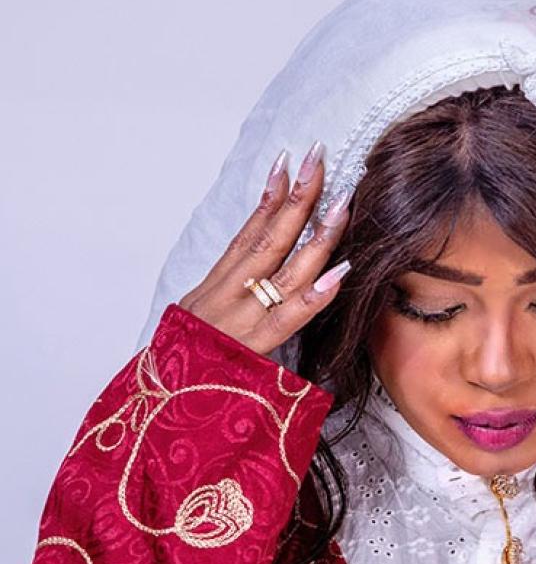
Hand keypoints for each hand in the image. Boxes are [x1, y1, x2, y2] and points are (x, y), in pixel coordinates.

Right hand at [177, 141, 351, 356]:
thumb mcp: (198, 313)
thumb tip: (257, 257)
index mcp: (215, 284)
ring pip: (287, 270)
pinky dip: (318, 293)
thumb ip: (228, 287)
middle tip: (320, 160)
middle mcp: (229, 295)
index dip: (270, 196)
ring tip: (343, 204)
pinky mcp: (257, 347)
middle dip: (298, 198)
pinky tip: (342, 270)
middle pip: (270, 238)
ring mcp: (244, 319)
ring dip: (318, 235)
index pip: (248, 231)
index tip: (289, 161)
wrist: (163, 403)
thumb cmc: (187, 360)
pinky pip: (293, 317)